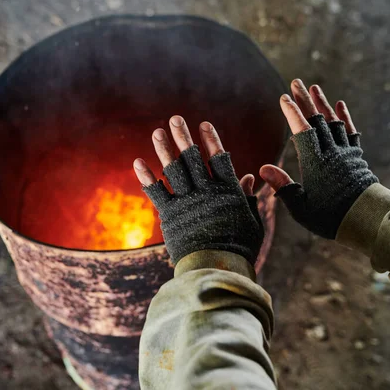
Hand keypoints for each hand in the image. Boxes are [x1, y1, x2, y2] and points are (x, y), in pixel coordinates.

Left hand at [133, 116, 263, 265]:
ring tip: (157, 132)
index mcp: (227, 192)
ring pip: (174, 170)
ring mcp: (186, 203)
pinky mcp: (170, 216)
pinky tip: (137, 161)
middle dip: (183, 137)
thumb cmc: (239, 248)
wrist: (218, 270)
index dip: (211, 140)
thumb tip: (248, 176)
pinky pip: (156, 193)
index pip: (219, 159)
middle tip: (175, 119)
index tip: (204, 124)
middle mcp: (206, 192)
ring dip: (164, 150)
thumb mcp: (251, 221)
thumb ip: (248, 198)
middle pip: (193, 159)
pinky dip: (146, 177)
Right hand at [259, 79, 377, 238]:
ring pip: (333, 122)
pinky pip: (350, 132)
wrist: (367, 219)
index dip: (292, 113)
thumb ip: (283, 186)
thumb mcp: (301, 207)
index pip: (302, 132)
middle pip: (317, 120)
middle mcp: (331, 153)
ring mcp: (345, 153)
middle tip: (296, 82)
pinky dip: (345, 117)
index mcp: (315, 163)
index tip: (284, 98)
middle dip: (305, 100)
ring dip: (323, 104)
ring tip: (315, 88)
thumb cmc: (329, 217)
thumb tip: (262, 169)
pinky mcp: (356, 156)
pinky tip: (340, 105)